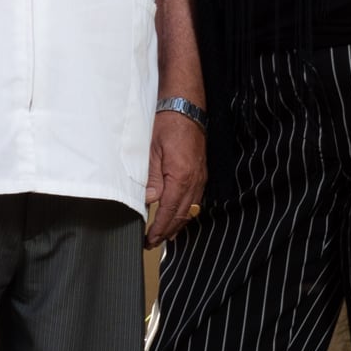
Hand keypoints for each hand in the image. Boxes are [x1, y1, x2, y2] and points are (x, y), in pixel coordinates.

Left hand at [145, 106, 207, 245]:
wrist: (185, 108)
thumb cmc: (167, 125)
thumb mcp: (152, 151)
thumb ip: (152, 178)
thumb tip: (150, 201)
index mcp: (181, 177)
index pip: (169, 211)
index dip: (159, 228)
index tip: (150, 239)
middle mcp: (194, 181)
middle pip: (181, 215)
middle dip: (167, 231)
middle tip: (153, 242)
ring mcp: (200, 178)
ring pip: (190, 210)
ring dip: (177, 224)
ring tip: (165, 235)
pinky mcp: (201, 173)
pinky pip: (195, 199)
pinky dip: (186, 212)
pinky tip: (179, 216)